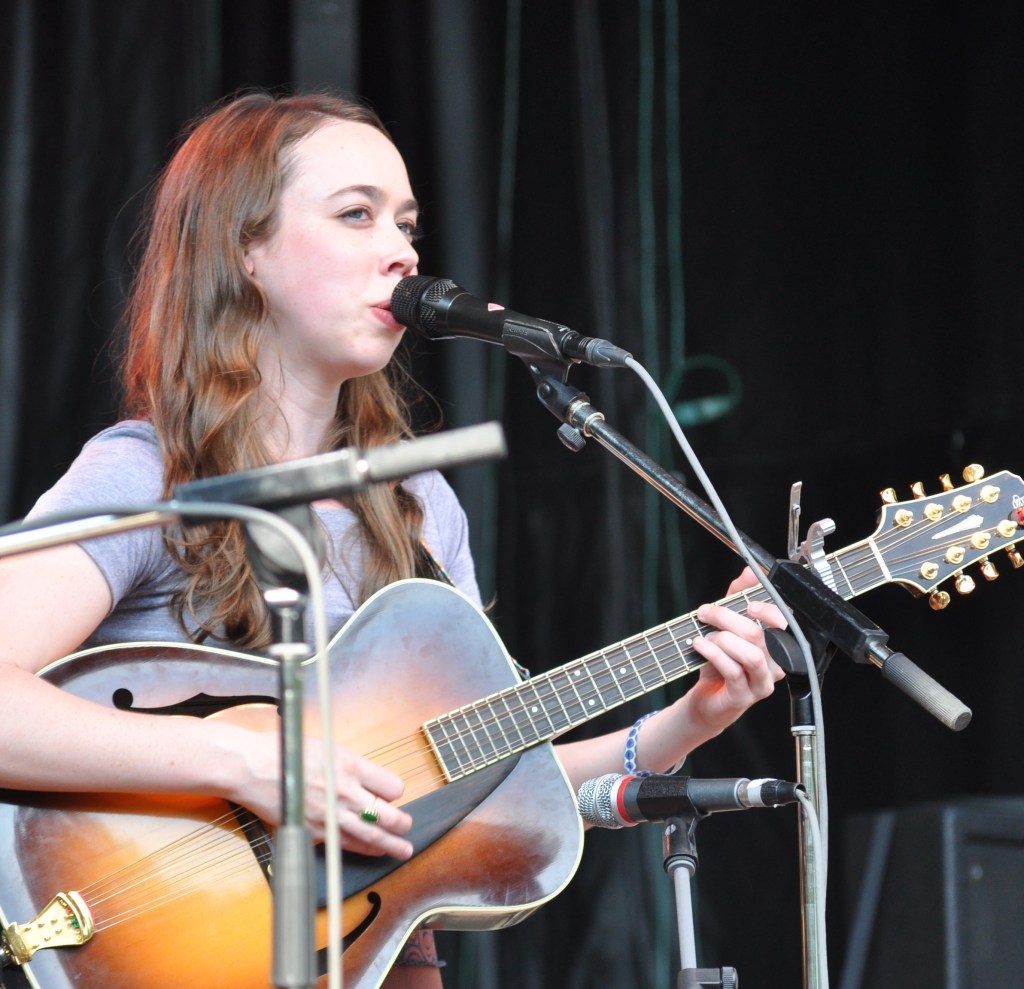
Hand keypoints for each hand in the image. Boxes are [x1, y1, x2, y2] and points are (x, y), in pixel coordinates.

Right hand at [217, 718, 413, 860]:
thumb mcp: (328, 748)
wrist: (254, 767)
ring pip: (371, 834)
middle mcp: (346, 791)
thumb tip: (365, 779)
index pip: (391, 786)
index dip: (394, 792)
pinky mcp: (315, 830)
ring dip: (390, 844)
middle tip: (408, 826)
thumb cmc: (288, 752)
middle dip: (401, 823)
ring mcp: (331, 814)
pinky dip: (363, 850)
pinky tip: (374, 852)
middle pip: (387, 814)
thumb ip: (350, 765)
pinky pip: (346, 844)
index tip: (392, 794)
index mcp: (351, 765)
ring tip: (404, 850)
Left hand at [685, 568, 786, 735]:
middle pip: (762, 636)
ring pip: (752, 655)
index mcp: (778, 646)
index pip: (787, 626)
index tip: (748, 604)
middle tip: (706, 613)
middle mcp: (776, 665)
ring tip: (705, 635)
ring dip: (723, 639)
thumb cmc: (721, 660)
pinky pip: (734, 672)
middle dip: (730, 618)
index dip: (770, 612)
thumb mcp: (728, 625)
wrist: (707, 698)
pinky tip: (700, 645)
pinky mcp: (744, 697)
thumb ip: (738, 597)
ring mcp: (762, 683)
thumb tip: (750, 572)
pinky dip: (714, 654)